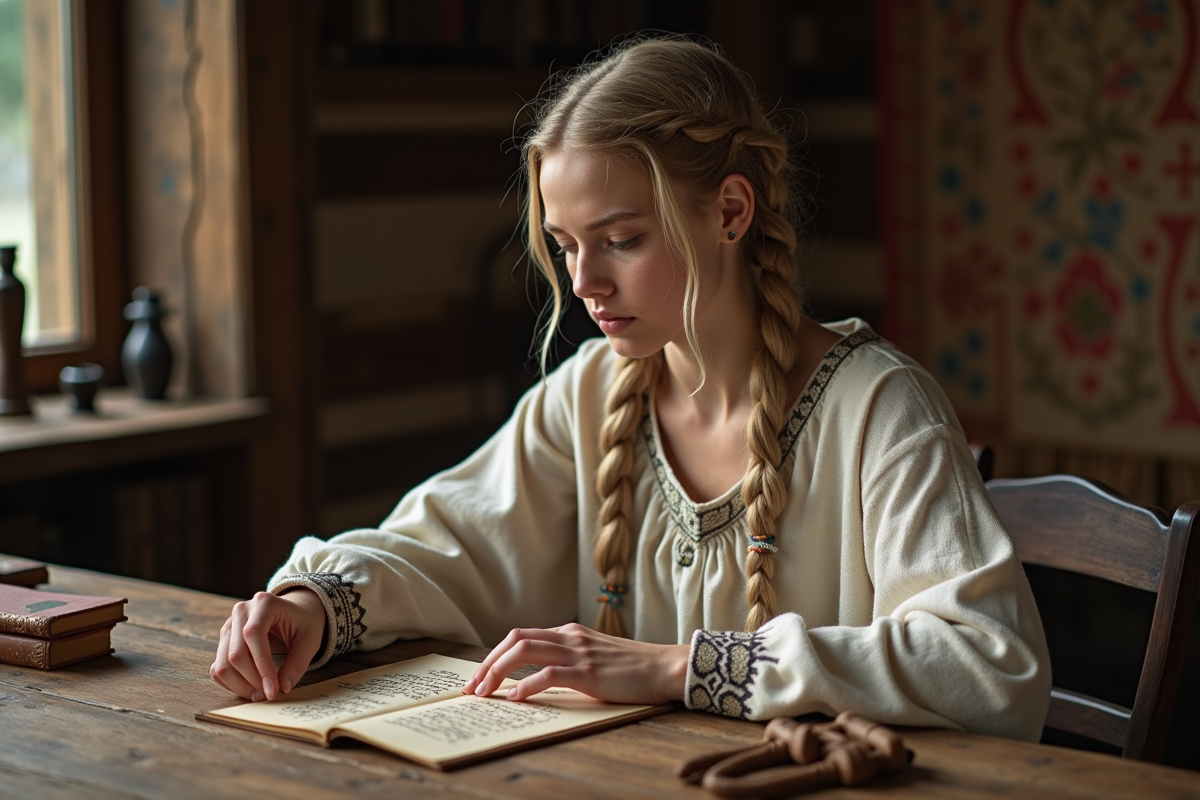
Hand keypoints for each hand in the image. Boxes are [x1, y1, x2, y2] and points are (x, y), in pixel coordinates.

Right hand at [210, 589, 325, 700]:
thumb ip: (298, 663)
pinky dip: (231, 682)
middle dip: (252, 680)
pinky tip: (250, 688)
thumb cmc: (304, 623)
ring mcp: (229, 625)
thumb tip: (283, 688)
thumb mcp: (310, 640)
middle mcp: (241, 611)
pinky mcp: (224, 640)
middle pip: (235, 653)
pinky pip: (218, 667)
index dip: (262, 666)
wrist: (296, 611)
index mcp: (264, 603)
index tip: (273, 690)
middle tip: (269, 694)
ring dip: (239, 685)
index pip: (253, 635)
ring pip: (222, 663)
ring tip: (260, 694)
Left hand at [461, 622, 689, 704]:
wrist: (665, 667)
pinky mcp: (589, 672)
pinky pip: (549, 674)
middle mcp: (569, 636)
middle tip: (472, 687)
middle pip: (515, 639)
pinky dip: (526, 685)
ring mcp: (578, 652)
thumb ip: (569, 660)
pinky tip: (515, 699)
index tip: (479, 678)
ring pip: (525, 651)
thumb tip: (537, 680)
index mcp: (569, 632)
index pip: (520, 636)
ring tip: (485, 693)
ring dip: (498, 672)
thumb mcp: (595, 657)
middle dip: (487, 663)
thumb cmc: (633, 668)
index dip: (494, 656)